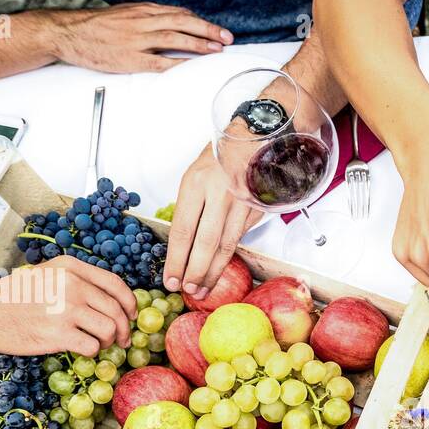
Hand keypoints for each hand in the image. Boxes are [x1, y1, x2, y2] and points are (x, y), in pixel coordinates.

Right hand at [0, 256, 137, 356]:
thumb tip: (111, 299)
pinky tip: (81, 349)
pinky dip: (92, 352)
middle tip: (120, 339)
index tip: (131, 315)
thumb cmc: (15, 297)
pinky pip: (92, 347)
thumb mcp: (47, 273)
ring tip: (97, 344)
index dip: (129, 303)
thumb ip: (77, 280)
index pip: (115, 284)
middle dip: (124, 328)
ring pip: (109, 329)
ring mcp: (66, 309)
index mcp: (71, 267)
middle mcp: (72, 285)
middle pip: (117, 310)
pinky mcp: (58, 334)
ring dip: (108, 342)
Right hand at [44, 3, 232, 73]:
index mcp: (143, 11)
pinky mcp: (131, 58)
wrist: (70, 33)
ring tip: (216, 49)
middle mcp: (143, 21)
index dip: (200, 22)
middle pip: (182, 22)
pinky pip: (160, 60)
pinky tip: (192, 65)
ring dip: (199, 44)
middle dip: (208, 30)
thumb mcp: (125, 14)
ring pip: (175, 38)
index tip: (216, 30)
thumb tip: (171, 22)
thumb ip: (148, 18)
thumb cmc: (97, 26)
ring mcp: (137, 39)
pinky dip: (178, 61)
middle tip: (226, 38)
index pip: (179, 13)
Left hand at [163, 145, 262, 299]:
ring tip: (203, 290)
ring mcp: (242, 202)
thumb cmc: (219, 158)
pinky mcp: (258, 209)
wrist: (255, 138)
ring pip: (226, 247)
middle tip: (188, 290)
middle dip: (195, 272)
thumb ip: (189, 209)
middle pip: (205, 244)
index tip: (171, 279)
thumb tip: (182, 247)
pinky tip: (219, 269)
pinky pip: (240, 238)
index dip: (176, 259)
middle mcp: (220, 194)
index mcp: (196, 184)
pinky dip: (229, 257)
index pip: (183, 231)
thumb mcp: (194, 177)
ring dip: (213, 273)